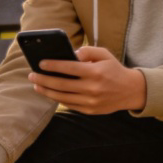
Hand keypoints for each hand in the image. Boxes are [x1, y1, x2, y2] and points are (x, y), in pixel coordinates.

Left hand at [30, 45, 145, 114]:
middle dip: (43, 80)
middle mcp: (92, 88)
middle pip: (61, 85)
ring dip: (47, 92)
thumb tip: (70, 54)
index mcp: (95, 72)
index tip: (40, 64)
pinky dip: (58, 99)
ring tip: (37, 86)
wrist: (131, 91)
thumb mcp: (104, 54)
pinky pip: (70, 105)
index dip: (52, 66)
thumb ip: (87, 51)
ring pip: (62, 97)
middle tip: (31, 76)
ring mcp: (90, 102)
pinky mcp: (90, 111)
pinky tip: (50, 93)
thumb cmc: (114, 69)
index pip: (68, 68)